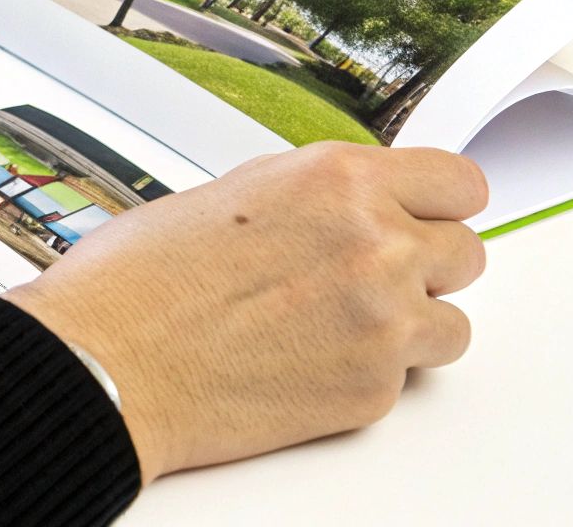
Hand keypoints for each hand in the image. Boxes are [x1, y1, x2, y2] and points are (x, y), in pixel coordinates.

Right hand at [3, 142, 488, 483]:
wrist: (106, 365)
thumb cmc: (138, 282)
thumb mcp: (229, 196)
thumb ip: (312, 196)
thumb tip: (349, 205)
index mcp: (338, 181)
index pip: (459, 182)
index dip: (438, 202)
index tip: (424, 215)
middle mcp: (375, 245)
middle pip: (466, 251)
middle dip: (424, 264)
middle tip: (369, 277)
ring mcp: (382, 322)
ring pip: (452, 322)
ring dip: (409, 324)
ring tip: (339, 326)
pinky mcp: (373, 390)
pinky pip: (408, 378)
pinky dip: (370, 372)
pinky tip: (307, 361)